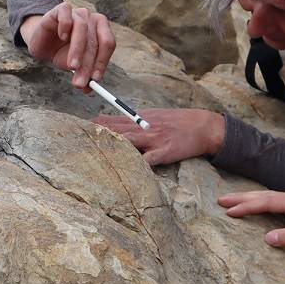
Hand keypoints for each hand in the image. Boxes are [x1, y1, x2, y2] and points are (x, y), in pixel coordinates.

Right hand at [20, 3, 115, 89]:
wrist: (42, 43)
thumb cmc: (62, 53)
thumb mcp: (75, 66)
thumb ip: (84, 74)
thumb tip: (89, 87)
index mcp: (101, 31)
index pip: (107, 44)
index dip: (102, 62)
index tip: (95, 79)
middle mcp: (91, 20)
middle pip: (94, 40)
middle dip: (87, 64)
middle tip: (80, 81)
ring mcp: (77, 13)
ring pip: (81, 28)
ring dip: (77, 50)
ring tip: (71, 66)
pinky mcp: (61, 9)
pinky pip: (66, 15)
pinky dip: (66, 26)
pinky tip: (62, 37)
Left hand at [94, 108, 225, 164]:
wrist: (204, 126)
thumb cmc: (177, 122)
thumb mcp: (155, 115)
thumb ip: (135, 120)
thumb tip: (112, 121)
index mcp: (142, 118)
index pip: (115, 119)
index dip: (98, 123)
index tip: (82, 126)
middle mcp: (145, 127)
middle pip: (117, 129)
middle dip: (99, 133)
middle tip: (80, 136)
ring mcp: (155, 139)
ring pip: (129, 141)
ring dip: (113, 145)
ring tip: (96, 150)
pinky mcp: (165, 152)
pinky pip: (150, 159)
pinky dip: (139, 163)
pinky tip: (127, 168)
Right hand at [216, 189, 284, 263]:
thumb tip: (267, 238)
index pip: (269, 202)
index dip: (248, 206)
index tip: (229, 210)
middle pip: (266, 195)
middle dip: (242, 198)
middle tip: (220, 200)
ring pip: (269, 197)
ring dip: (249, 199)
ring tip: (230, 201)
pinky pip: (275, 202)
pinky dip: (260, 203)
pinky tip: (252, 205)